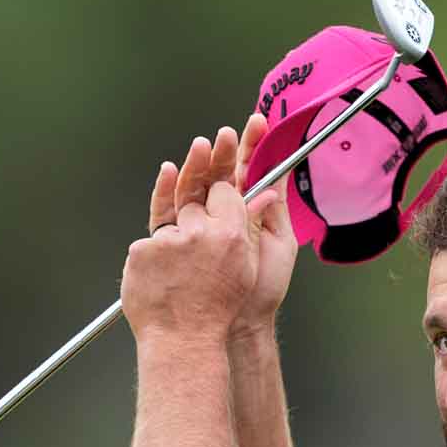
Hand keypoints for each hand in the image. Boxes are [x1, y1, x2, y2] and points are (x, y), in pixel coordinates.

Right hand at [144, 116, 297, 340]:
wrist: (239, 322)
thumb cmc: (262, 289)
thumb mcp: (280, 245)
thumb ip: (274, 211)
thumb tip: (275, 180)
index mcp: (248, 211)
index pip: (250, 171)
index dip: (253, 147)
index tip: (259, 123)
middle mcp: (222, 215)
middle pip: (219, 174)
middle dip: (222, 152)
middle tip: (225, 135)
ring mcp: (198, 225)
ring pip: (193, 187)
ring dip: (196, 166)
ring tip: (200, 147)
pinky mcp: (176, 238)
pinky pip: (167, 210)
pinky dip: (166, 190)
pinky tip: (169, 172)